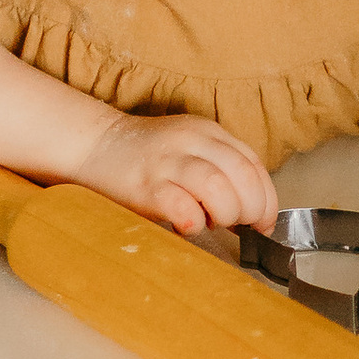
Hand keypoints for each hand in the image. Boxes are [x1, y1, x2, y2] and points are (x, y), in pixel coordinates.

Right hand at [73, 106, 277, 239]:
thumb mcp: (190, 148)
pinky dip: (193, 222)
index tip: (264, 221)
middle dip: (251, 208)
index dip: (266, 198)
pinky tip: (189, 225)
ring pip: (218, 187)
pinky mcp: (145, 185)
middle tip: (241, 225)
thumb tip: (252, 212)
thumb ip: (220, 170)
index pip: (253, 164)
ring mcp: (167, 162)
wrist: (92, 146)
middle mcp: (191, 142)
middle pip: (242, 175)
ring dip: (225, 214)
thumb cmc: (145, 157)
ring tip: (213, 222)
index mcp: (208, 132)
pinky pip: (182, 206)